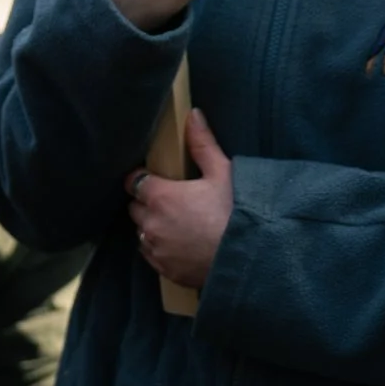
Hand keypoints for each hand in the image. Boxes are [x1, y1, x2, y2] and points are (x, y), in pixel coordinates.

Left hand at [126, 110, 232, 289]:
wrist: (250, 256)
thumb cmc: (237, 211)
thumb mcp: (223, 172)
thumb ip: (202, 144)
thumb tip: (192, 114)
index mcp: (160, 196)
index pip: (134, 182)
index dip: (143, 179)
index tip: (156, 179)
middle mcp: (150, 223)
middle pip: (136, 208)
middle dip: (148, 203)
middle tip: (172, 201)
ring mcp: (156, 249)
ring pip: (142, 233)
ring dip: (153, 227)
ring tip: (178, 224)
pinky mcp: (165, 271)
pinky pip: (152, 256)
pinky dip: (160, 249)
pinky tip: (181, 245)